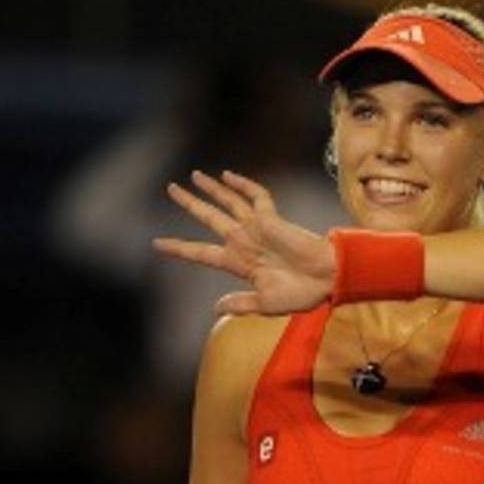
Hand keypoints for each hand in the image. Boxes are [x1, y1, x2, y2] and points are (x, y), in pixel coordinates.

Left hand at [153, 170, 335, 314]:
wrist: (327, 279)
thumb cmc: (301, 293)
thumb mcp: (266, 304)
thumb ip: (241, 303)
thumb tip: (215, 308)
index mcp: (239, 263)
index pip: (200, 252)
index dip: (179, 247)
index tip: (156, 243)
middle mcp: (244, 241)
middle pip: (210, 217)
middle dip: (190, 203)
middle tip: (171, 189)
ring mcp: (258, 228)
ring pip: (228, 202)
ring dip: (211, 189)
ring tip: (193, 175)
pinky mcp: (272, 218)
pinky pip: (256, 196)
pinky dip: (243, 185)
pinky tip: (228, 176)